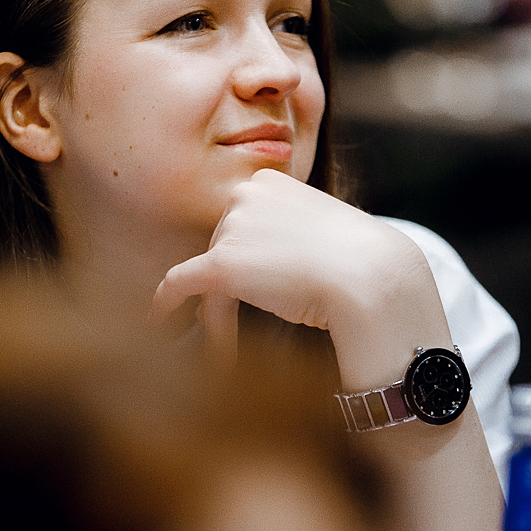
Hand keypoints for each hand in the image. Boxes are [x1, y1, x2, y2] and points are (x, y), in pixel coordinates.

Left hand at [151, 169, 448, 383]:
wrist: (370, 276)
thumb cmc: (359, 261)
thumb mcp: (323, 231)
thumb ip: (288, 234)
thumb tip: (267, 265)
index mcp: (269, 181)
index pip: (241, 223)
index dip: (242, 259)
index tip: (248, 285)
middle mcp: (244, 195)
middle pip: (222, 248)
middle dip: (228, 289)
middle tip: (230, 325)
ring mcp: (231, 228)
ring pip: (209, 277)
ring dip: (216, 315)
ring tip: (227, 349)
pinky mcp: (221, 263)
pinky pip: (180, 283)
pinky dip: (166, 304)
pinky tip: (160, 322)